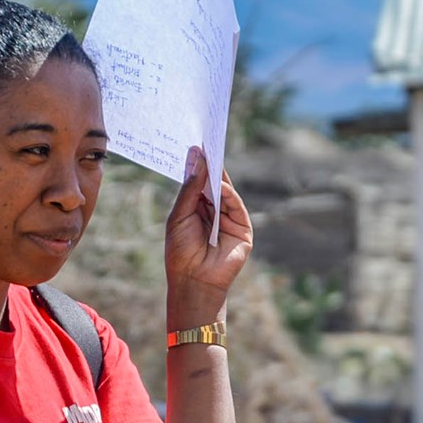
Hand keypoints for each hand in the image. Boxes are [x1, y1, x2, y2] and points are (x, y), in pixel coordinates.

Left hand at [164, 147, 252, 326]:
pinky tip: (220, 186)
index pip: (201, 181)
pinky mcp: (243, 229)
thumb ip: (190, 189)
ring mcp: (231, 220)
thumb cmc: (180, 251)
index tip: (196, 143)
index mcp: (198, 207)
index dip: (199, 164)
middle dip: (211, 165)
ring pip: (227, 192)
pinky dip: (229, 195)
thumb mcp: (179, 215)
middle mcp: (215, 211)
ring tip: (211, 158)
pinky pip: (236, 207)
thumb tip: (197, 158)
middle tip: (206, 143)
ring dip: (219, 176)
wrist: (192, 280)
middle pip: (215, 183)